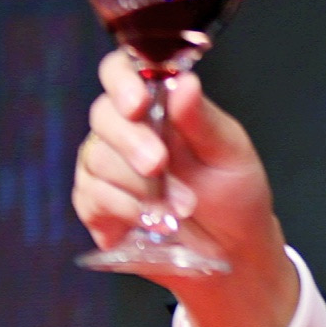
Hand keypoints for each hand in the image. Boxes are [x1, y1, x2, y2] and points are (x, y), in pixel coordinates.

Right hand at [74, 49, 300, 326]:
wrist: (231, 255)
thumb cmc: (235, 197)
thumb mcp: (230, 155)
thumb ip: (202, 120)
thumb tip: (184, 82)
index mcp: (160, 106)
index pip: (122, 71)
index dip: (121, 82)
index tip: (138, 104)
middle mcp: (128, 130)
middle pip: (103, 116)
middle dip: (133, 144)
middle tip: (160, 167)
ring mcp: (107, 166)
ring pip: (97, 159)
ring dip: (141, 188)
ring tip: (178, 208)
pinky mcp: (97, 203)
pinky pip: (91, 196)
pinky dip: (123, 211)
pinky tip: (149, 221)